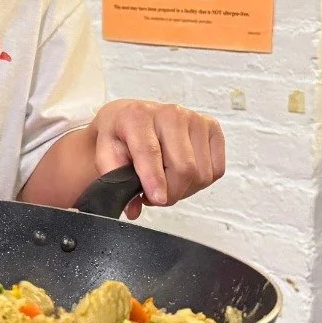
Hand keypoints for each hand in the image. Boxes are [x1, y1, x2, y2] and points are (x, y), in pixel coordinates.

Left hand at [91, 100, 224, 218]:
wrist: (132, 117)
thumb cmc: (120, 135)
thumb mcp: (105, 153)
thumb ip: (116, 181)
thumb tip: (133, 209)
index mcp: (138, 116)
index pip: (151, 151)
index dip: (155, 179)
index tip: (157, 198)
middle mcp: (170, 113)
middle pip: (183, 168)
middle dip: (170, 193)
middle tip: (154, 196)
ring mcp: (195, 119)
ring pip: (201, 173)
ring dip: (184, 189)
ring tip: (165, 182)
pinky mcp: (212, 128)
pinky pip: (216, 170)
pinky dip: (199, 182)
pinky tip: (181, 174)